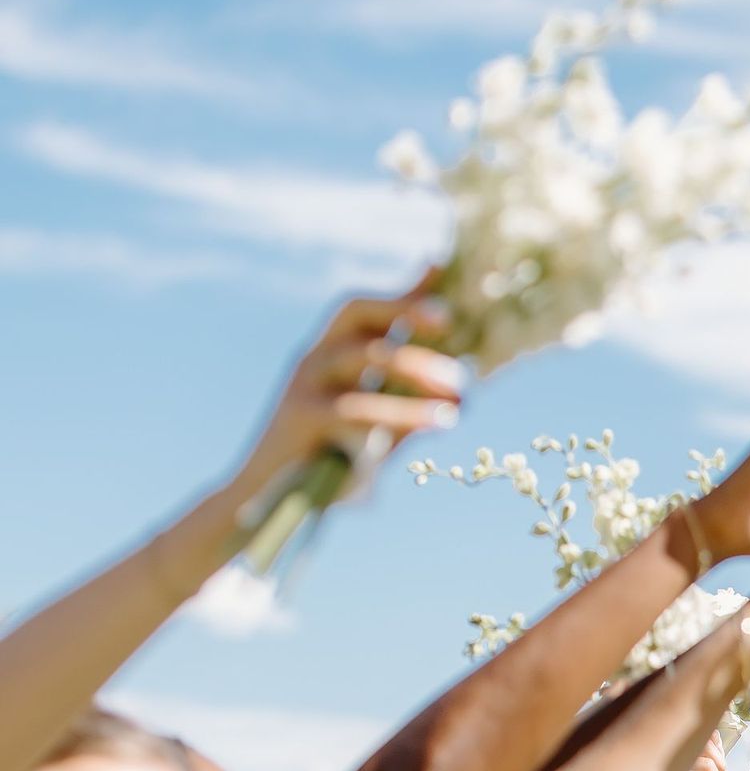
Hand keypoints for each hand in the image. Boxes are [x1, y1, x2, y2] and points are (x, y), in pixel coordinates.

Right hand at [230, 282, 462, 500]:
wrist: (268, 504)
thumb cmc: (329, 465)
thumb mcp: (376, 431)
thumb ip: (407, 405)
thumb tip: (460, 393)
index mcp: (331, 353)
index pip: (368, 309)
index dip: (404, 289)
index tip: (443, 266)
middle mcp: (315, 357)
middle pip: (355, 311)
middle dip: (402, 307)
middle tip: (449, 321)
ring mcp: (305, 383)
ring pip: (363, 356)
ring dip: (415, 367)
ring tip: (460, 390)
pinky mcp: (302, 417)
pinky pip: (357, 407)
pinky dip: (403, 413)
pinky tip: (439, 421)